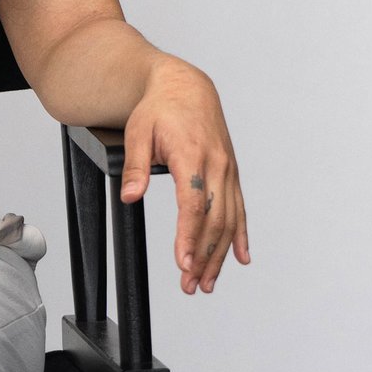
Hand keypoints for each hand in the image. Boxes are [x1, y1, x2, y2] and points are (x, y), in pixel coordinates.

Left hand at [117, 61, 247, 292]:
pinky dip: (240, 235)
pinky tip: (240, 258)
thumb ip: (134, 167)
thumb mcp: (138, 132)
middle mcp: (217, 165)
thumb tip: (130, 195)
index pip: (193, 204)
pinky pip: (239, 208)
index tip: (183, 262)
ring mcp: (227, 170)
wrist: (186, 87)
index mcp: (193, 155)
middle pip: (214, 219)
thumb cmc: (160, 108)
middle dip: (204, 256)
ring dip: (220, 254)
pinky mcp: (231, 173)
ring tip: (206, 282)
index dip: (189, 236)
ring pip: (229, 219)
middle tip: (190, 285)